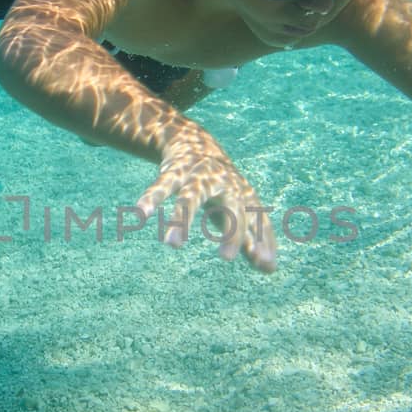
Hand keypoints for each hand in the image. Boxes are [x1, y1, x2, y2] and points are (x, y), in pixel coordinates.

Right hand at [135, 125, 276, 271]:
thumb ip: (253, 239)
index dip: (260, 241)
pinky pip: (161, 186)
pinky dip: (151, 199)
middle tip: (226, 259)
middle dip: (232, 233)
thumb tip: (271, 269)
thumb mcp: (239, 210)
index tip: (264, 263)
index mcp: (244, 196)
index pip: (256, 221)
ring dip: (182, 221)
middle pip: (233, 209)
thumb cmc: (222, 186)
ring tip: (172, 245)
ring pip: (191, 198)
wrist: (196, 142)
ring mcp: (198, 176)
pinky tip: (140, 213)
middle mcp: (225, 184)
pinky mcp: (174, 171)